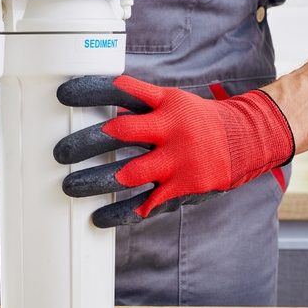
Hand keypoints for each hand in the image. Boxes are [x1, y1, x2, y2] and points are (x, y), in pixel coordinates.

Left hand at [54, 76, 294, 227]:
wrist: (247, 140)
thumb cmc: (200, 120)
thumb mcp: (174, 102)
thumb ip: (141, 103)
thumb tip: (106, 105)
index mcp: (165, 104)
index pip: (122, 91)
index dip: (91, 91)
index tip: (63, 95)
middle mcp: (170, 129)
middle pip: (120, 132)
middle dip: (85, 142)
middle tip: (61, 152)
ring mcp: (177, 159)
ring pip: (128, 172)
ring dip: (94, 180)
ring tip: (70, 186)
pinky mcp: (184, 186)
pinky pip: (146, 203)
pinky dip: (120, 212)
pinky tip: (99, 216)